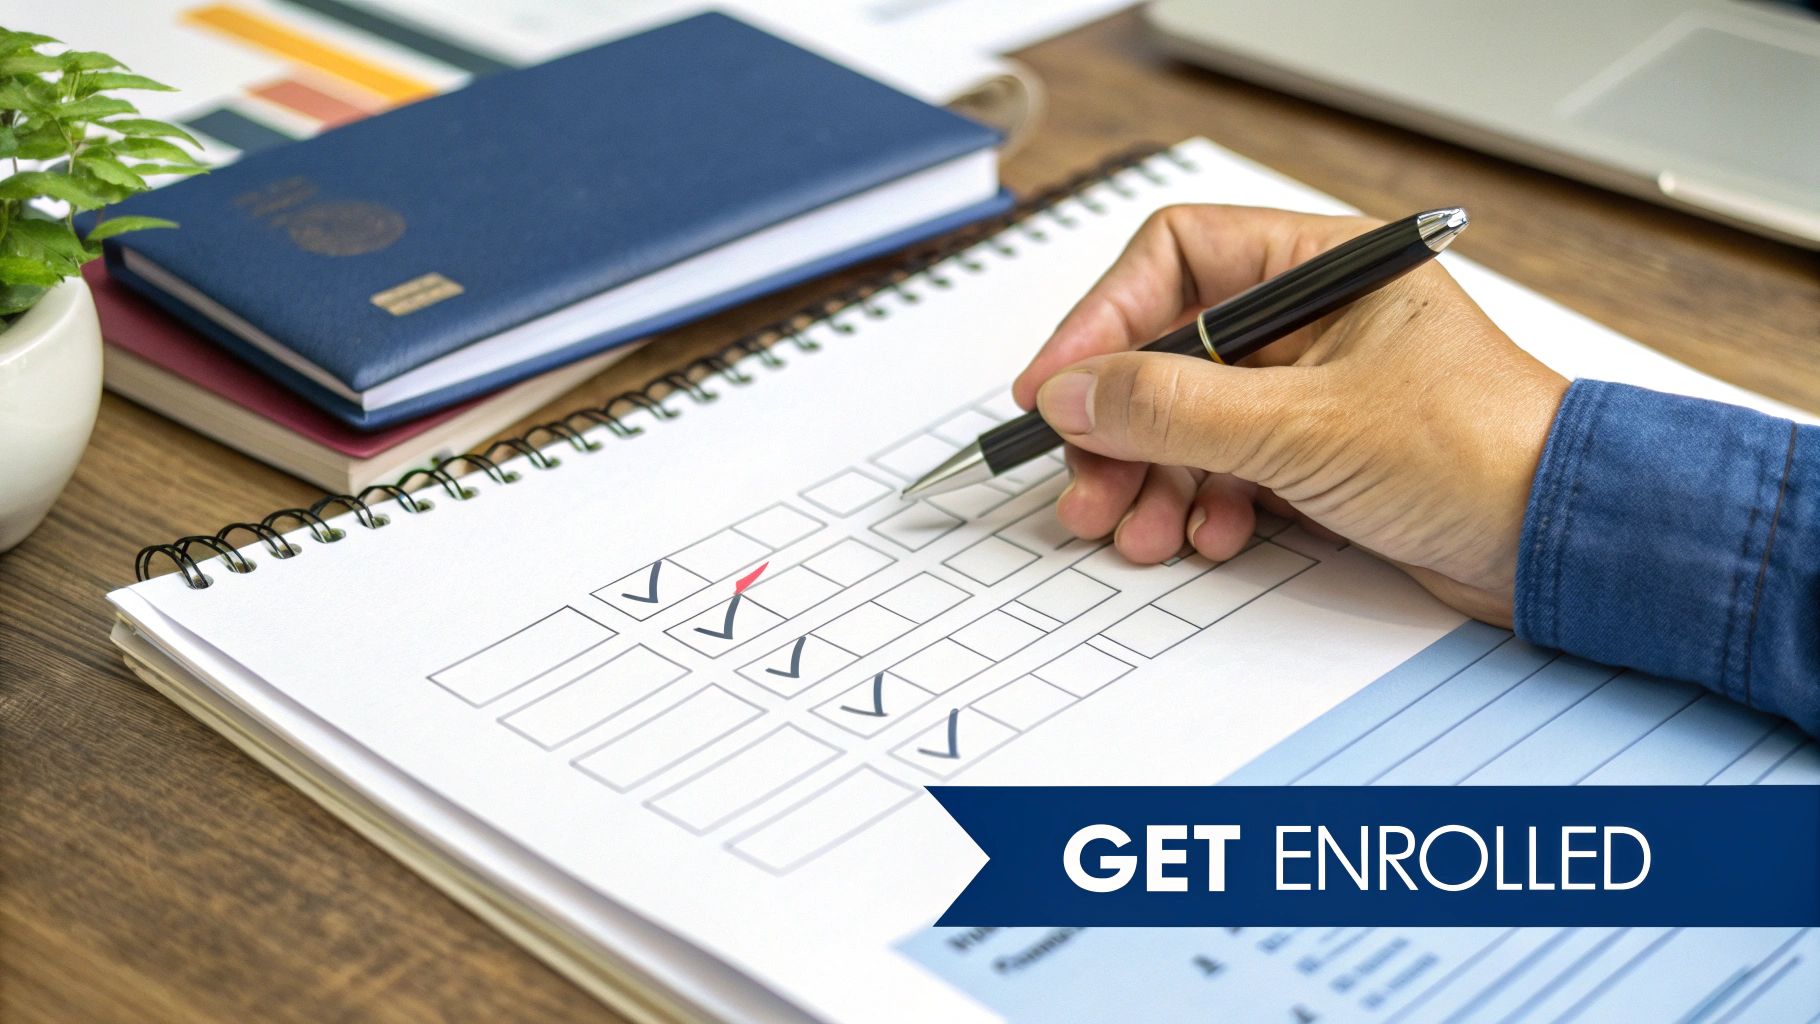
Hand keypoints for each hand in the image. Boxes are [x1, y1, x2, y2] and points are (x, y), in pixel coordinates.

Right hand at [1012, 205, 1569, 624]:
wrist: (1561, 543)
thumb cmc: (1474, 452)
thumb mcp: (1301, 426)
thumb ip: (1174, 407)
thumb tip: (1073, 392)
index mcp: (1316, 267)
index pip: (1174, 259)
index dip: (1101, 321)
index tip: (1054, 388)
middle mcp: (1308, 320)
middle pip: (1166, 352)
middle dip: (1119, 426)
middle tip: (1083, 484)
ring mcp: (1310, 391)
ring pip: (1188, 420)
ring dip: (1151, 478)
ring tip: (1134, 528)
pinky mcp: (1316, 456)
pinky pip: (1225, 469)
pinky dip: (1202, 505)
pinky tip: (1209, 536)